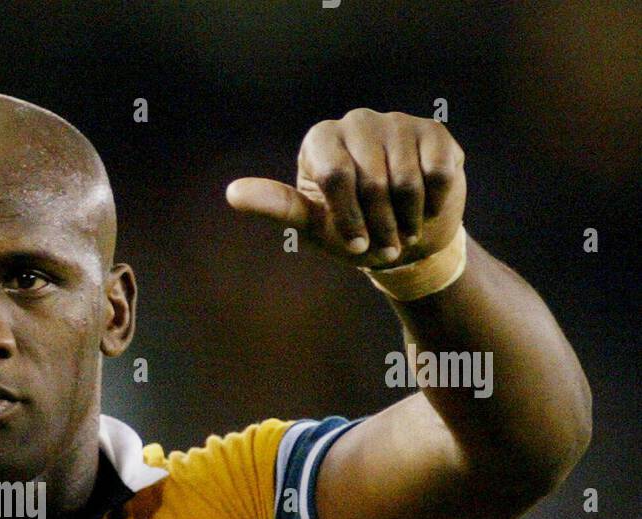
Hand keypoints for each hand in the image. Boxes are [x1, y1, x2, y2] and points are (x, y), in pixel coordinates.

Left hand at [226, 108, 465, 268]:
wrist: (405, 236)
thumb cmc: (351, 230)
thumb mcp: (311, 224)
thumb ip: (276, 206)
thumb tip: (232, 193)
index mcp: (320, 141)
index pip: (336, 176)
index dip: (350, 219)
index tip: (356, 245)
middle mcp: (356, 122)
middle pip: (373, 183)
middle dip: (381, 226)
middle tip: (384, 243)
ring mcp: (397, 122)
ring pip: (407, 182)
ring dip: (408, 221)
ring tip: (403, 230)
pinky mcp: (434, 133)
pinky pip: (437, 175)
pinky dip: (434, 205)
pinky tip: (427, 207)